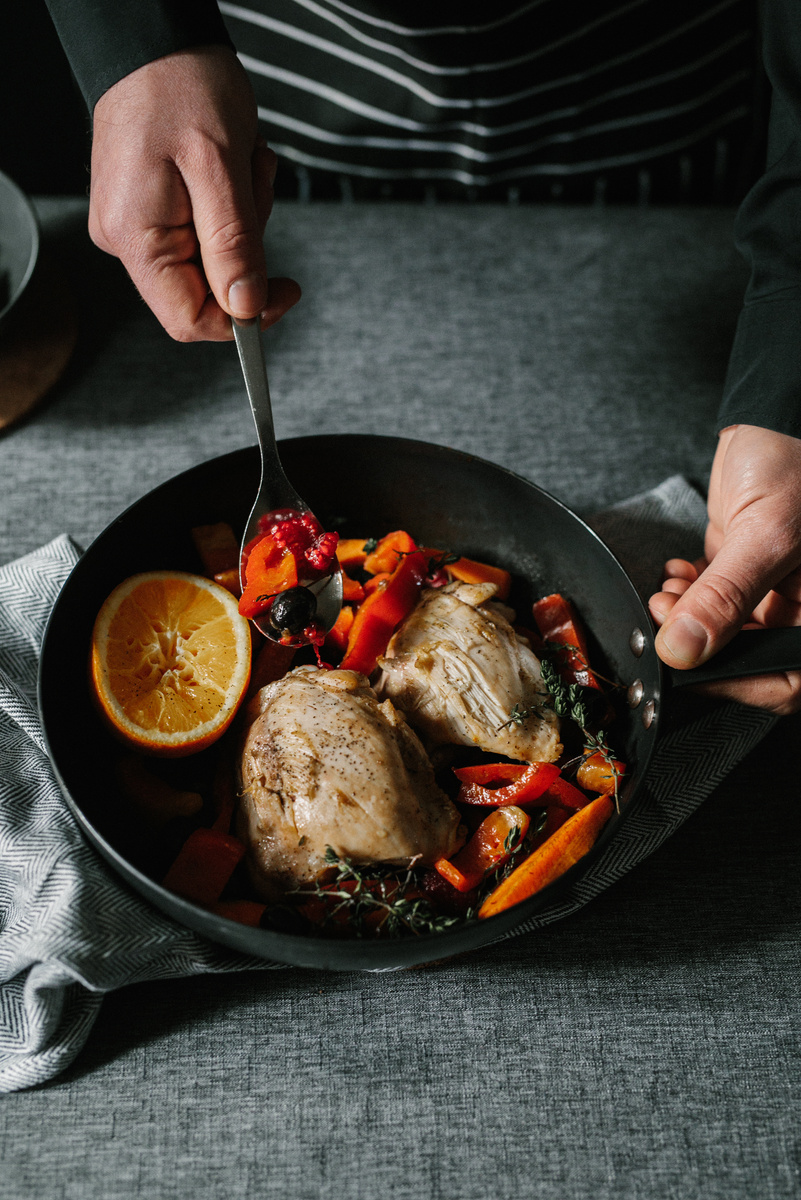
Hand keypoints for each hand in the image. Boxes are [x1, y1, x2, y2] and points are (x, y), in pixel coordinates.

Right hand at [88, 46, 300, 340]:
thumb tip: (246, 308)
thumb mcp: (220, 168)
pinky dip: (232, 201)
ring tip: (242, 161)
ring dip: (245, 215)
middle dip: (248, 244)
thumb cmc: (181, 84)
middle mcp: (127, 239)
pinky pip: (206, 228)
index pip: (188, 318)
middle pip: (207, 287)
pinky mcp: (152, 209)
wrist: (156, 36)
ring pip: (214, 256)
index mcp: (136, 237)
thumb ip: (234, 246)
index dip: (241, 319)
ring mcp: (138, 224)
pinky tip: (231, 160)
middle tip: (255, 185)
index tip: (284, 293)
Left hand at [648, 424, 800, 713]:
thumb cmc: (800, 462)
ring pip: (726, 631)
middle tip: (670, 622)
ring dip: (688, 618)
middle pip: (750, 657)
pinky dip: (690, 595)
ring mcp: (778, 591)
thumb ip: (725, 597)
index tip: (687, 669)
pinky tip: (679, 576)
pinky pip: (715, 601)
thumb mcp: (768, 533)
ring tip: (668, 594)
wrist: (784, 416)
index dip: (738, 683)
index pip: (788, 681)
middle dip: (702, 644)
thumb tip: (684, 649)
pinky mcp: (750, 570)